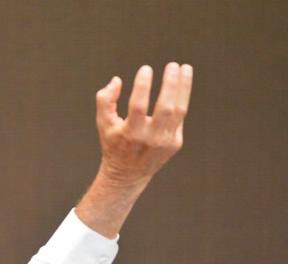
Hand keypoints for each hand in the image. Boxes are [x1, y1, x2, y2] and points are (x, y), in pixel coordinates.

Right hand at [75, 63, 193, 237]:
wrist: (127, 175)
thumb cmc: (113, 143)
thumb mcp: (102, 123)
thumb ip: (104, 100)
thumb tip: (117, 80)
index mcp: (130, 133)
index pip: (138, 106)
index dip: (142, 86)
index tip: (146, 68)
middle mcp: (150, 138)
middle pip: (166, 107)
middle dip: (171, 84)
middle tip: (172, 65)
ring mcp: (165, 142)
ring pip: (179, 110)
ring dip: (183, 87)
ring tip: (185, 68)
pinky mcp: (175, 143)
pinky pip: (180, 117)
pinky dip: (181, 99)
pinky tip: (180, 86)